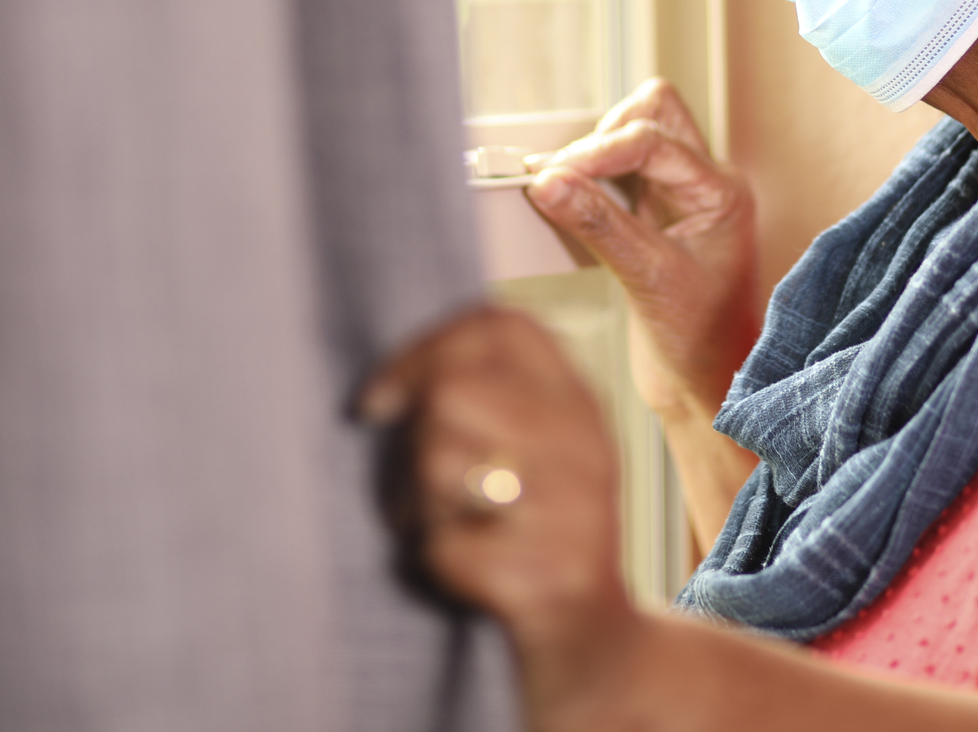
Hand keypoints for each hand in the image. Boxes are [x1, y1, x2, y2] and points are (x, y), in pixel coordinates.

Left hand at [361, 307, 640, 718]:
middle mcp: (587, 445)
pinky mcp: (551, 576)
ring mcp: (575, 511)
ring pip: (441, 462)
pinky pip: (443, 547)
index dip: (424, 349)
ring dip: (421, 508)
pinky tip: (470, 577)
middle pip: (453, 392)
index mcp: (581, 404)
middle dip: (414, 448)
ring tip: (454, 532)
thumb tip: (393, 378)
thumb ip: (493, 396)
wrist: (597, 651)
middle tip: (428, 494)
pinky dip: (435, 567)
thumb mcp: (538, 452)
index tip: (380, 401)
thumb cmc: (538, 541)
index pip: (502, 327)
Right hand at [524, 79, 759, 423]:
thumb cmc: (703, 343)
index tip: (551, 176)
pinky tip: (568, 204)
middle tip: (562, 175)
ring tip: (562, 187)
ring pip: (636, 138)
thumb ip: (598, 225)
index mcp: (720, 190)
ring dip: (596, 153)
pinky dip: (590, 181)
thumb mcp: (646, 279)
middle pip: (653, 113)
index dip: (597, 152)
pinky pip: (618, 175)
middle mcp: (705, 185)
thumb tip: (549, 181)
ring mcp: (679, 200)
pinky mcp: (652, 220)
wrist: (709, 390)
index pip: (652, 140)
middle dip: (604, 134)